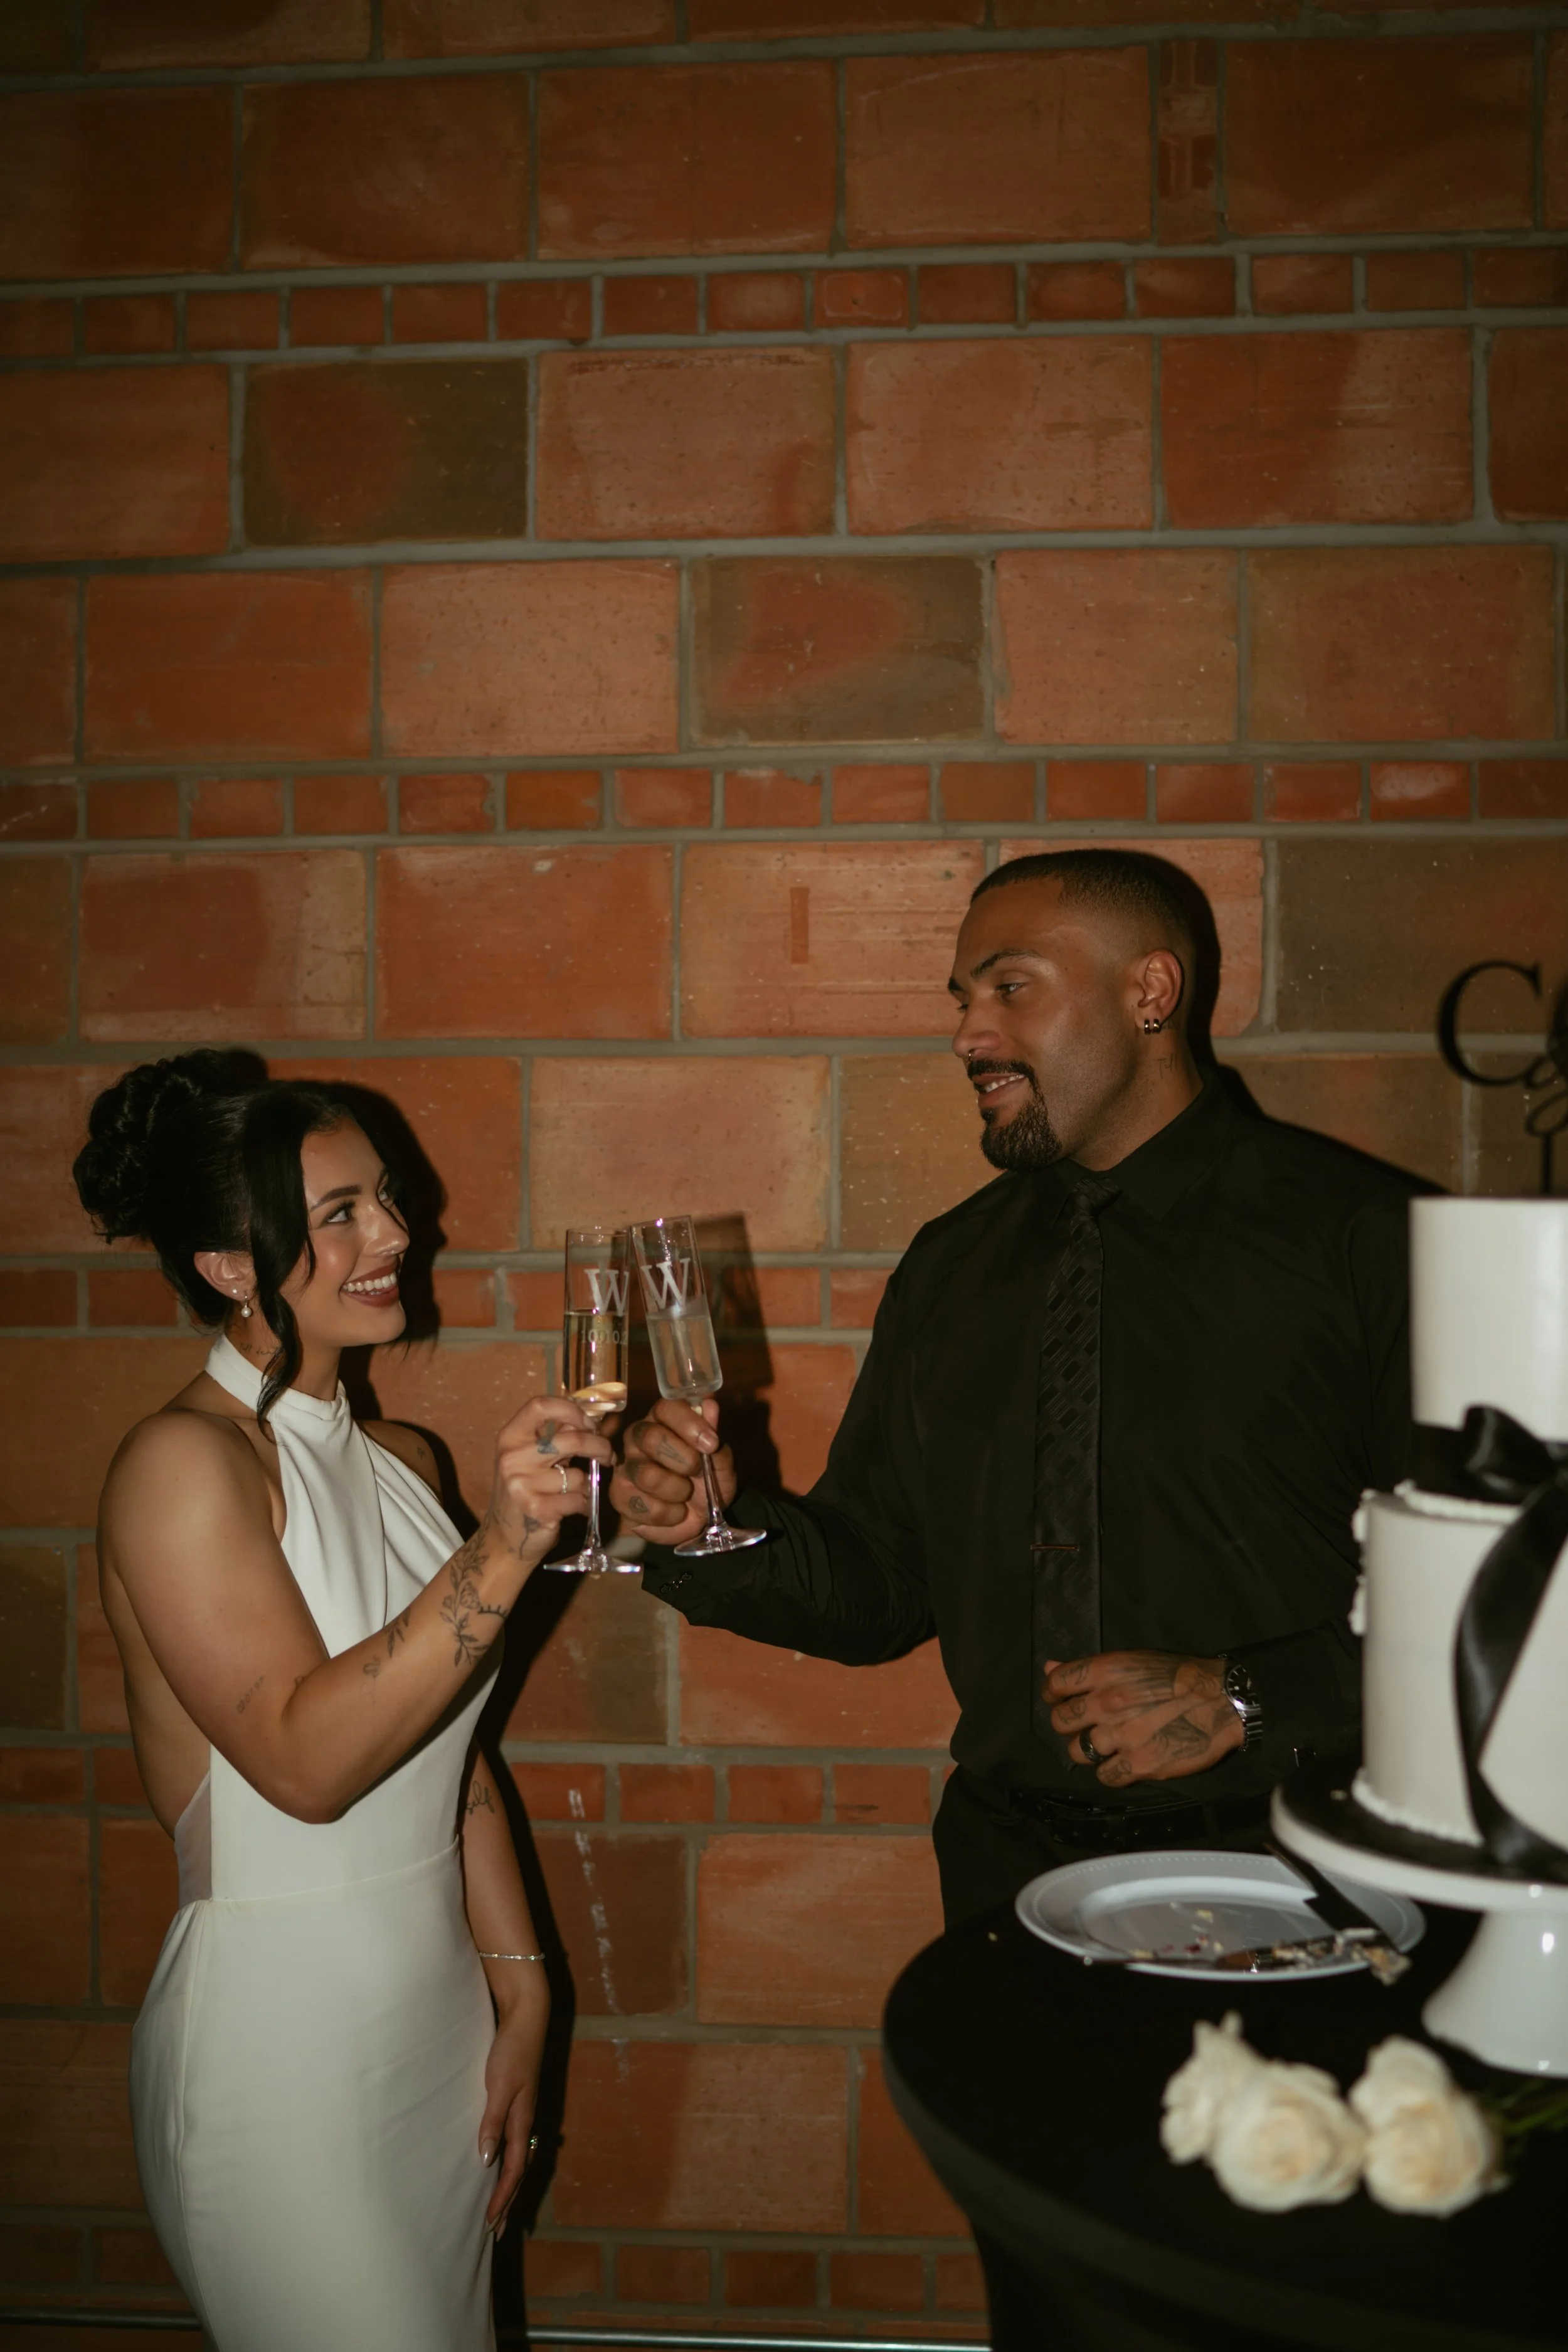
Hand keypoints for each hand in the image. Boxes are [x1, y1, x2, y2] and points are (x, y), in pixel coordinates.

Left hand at [477, 1975, 548, 2237]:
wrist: (527, 2017)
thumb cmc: (511, 2050)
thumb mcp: (499, 2085)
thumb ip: (492, 2121)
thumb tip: (485, 2162)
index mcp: (522, 2121)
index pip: (513, 2171)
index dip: (502, 2199)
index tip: (490, 2225)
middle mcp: (525, 2121)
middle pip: (519, 2172)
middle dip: (509, 2203)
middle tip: (497, 2231)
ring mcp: (524, 2112)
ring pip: (519, 2159)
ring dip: (509, 2187)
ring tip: (501, 2207)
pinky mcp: (518, 2101)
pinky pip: (515, 2143)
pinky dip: (509, 2164)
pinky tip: (500, 2164)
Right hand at [486, 1395, 610, 1568]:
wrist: (504, 1538)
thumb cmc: (524, 1492)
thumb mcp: (530, 1459)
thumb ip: (556, 1437)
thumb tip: (591, 1419)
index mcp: (510, 1437)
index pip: (540, 1405)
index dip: (571, 1410)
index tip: (589, 1424)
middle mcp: (512, 1458)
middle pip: (572, 1439)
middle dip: (599, 1446)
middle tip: (608, 1455)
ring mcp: (522, 1484)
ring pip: (578, 1475)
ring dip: (587, 1485)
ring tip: (577, 1492)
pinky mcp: (537, 1509)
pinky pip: (578, 1499)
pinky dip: (584, 1505)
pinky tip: (576, 1508)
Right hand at [609, 1396, 736, 1548]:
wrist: (697, 1519)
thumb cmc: (707, 1482)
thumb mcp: (721, 1463)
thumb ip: (714, 1437)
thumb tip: (709, 1405)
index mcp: (664, 1420)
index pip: (667, 1407)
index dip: (689, 1423)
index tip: (711, 1444)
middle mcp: (639, 1437)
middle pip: (651, 1438)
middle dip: (683, 1460)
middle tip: (697, 1472)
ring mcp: (626, 1466)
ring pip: (647, 1475)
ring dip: (677, 1491)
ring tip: (685, 1494)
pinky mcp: (619, 1495)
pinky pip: (642, 1505)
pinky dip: (667, 1514)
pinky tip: (674, 1512)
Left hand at [1043, 1650, 1242, 1786]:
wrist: (1222, 1701)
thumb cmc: (1179, 1677)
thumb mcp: (1133, 1661)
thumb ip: (1090, 1669)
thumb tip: (1050, 1667)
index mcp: (1106, 1671)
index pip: (1057, 1684)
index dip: (1052, 1693)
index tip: (1057, 1699)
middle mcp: (1109, 1702)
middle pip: (1061, 1721)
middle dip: (1068, 1724)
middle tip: (1083, 1725)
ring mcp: (1123, 1735)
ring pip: (1079, 1751)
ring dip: (1088, 1750)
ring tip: (1105, 1745)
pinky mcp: (1140, 1763)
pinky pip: (1106, 1776)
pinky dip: (1110, 1771)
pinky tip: (1122, 1761)